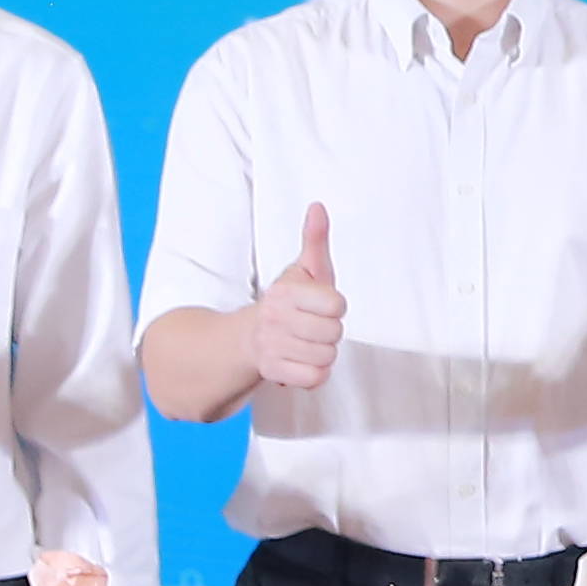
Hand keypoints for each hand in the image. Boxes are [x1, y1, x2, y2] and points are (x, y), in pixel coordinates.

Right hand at [250, 204, 347, 392]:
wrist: (249, 337)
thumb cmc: (288, 303)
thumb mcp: (304, 269)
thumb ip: (315, 239)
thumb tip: (318, 207)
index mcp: (285, 292)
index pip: (337, 305)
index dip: (335, 307)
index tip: (321, 305)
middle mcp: (274, 318)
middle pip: (334, 333)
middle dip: (330, 331)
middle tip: (313, 326)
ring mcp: (272, 346)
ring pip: (327, 356)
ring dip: (323, 352)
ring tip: (307, 343)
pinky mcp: (273, 371)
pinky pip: (315, 378)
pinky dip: (315, 373)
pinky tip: (303, 360)